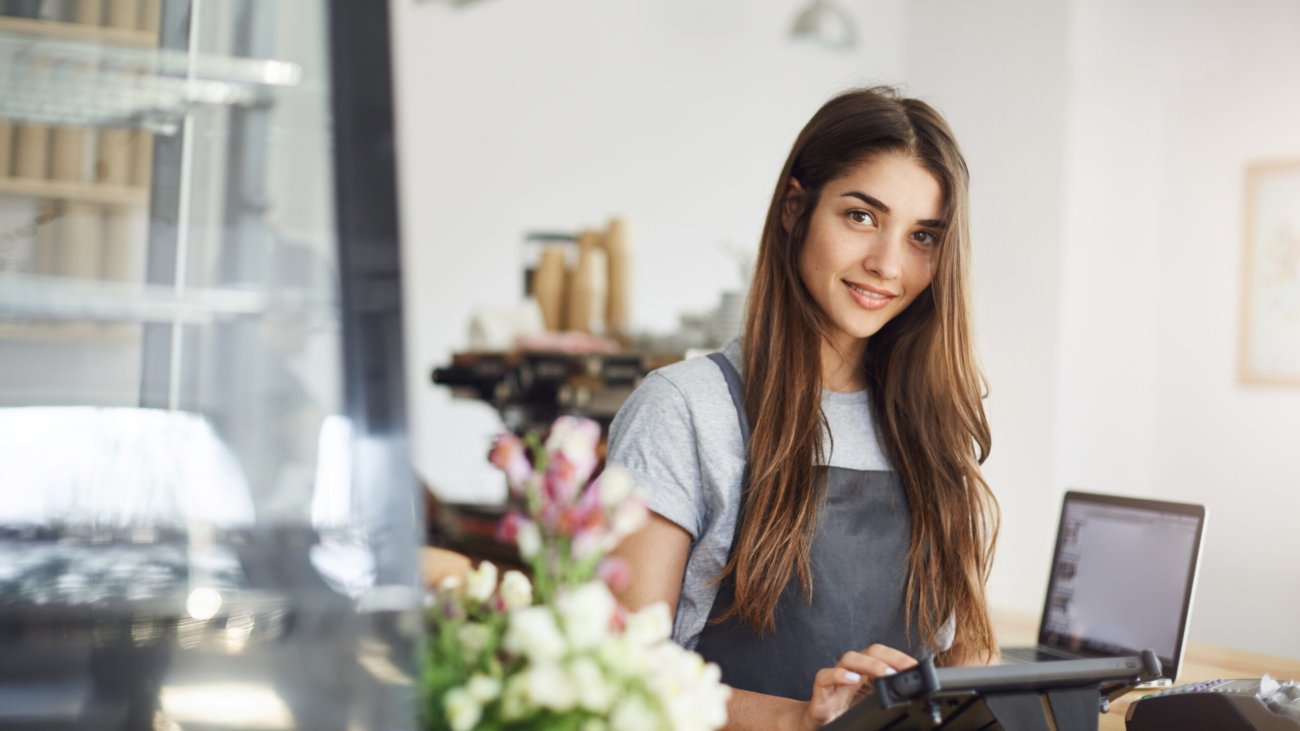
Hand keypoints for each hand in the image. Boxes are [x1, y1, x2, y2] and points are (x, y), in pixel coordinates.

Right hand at [797, 644, 917, 730]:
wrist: (817, 725)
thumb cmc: (844, 713)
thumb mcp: (871, 706)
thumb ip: (886, 698)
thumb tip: (913, 700)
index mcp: (866, 673)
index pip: (884, 656)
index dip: (901, 658)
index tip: (918, 667)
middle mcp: (852, 671)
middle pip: (870, 652)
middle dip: (891, 657)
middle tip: (907, 669)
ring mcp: (835, 679)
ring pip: (850, 658)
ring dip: (870, 664)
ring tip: (886, 673)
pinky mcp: (821, 691)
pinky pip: (825, 676)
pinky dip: (838, 675)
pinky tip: (851, 679)